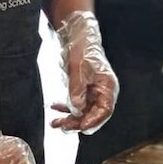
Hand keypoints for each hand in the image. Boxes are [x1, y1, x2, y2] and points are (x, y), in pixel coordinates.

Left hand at [52, 11, 118, 134]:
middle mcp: (102, 91)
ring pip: (83, 110)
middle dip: (77, 121)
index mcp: (107, 86)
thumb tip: (77, 109)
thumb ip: (77, 89)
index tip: (81, 127)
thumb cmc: (82, 49)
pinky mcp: (83, 89)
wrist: (76, 36)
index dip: (94, 121)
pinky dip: (66, 107)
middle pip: (93, 113)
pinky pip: (76, 102)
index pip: (104, 110)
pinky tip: (55, 107)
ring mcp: (92, 91)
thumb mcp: (77, 69)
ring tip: (55, 123)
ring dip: (69, 117)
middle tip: (63, 127)